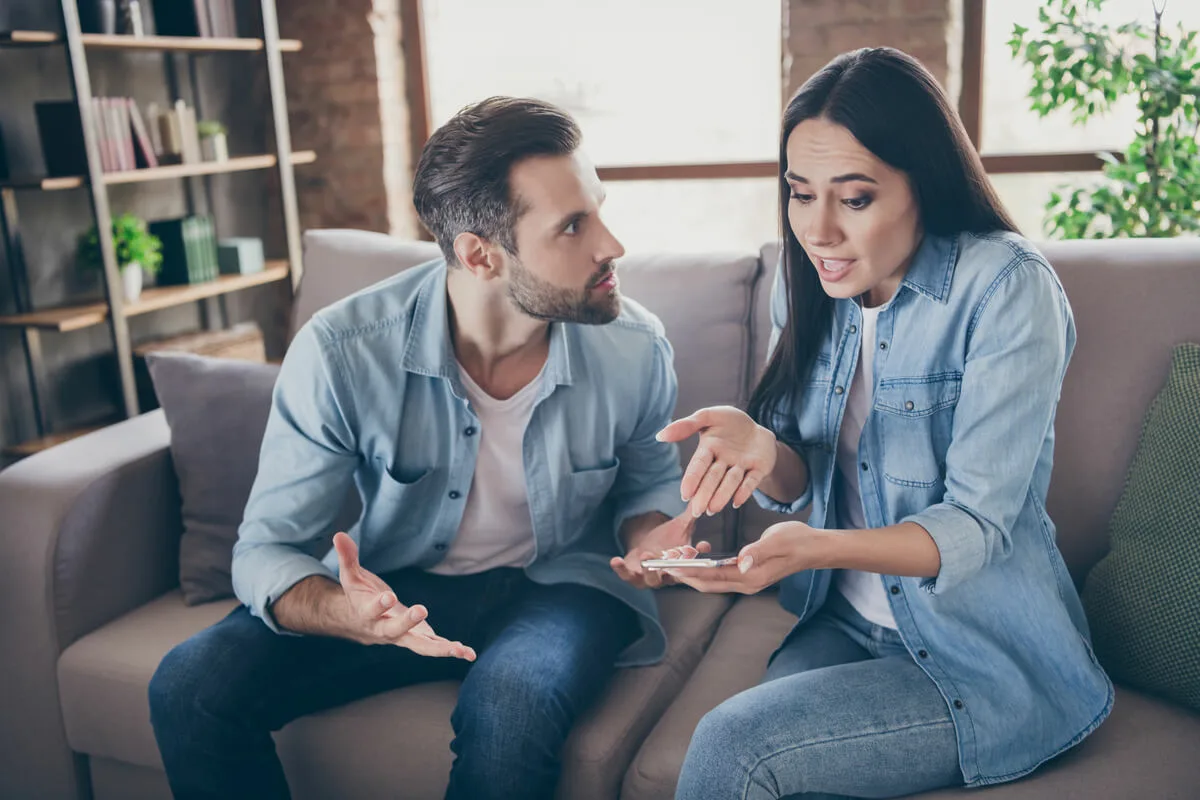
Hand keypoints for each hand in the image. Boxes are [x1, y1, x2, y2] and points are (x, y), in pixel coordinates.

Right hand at [333, 533, 475, 659]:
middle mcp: (384, 630)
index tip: (388, 596)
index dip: (379, 605)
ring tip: (460, 650)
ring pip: (419, 646)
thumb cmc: (357, 597)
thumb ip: (348, 558)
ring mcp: (402, 637)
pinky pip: (434, 646)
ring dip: (440, 649)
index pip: (371, 610)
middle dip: (407, 622)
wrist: (359, 624)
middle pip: (395, 630)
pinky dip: (451, 650)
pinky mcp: (417, 638)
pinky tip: (469, 653)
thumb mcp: (351, 577)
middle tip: (422, 609)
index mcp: (366, 614)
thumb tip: (339, 534)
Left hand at [610, 509, 710, 588]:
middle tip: (671, 555)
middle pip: (674, 575)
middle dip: (672, 566)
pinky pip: (627, 576)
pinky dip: (621, 569)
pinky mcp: (633, 576)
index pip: (696, 561)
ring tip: (646, 555)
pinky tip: (615, 560)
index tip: (703, 544)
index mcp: (684, 564)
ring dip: (649, 568)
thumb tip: (701, 499)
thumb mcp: (680, 526)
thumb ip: (691, 516)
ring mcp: (650, 578)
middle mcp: (669, 575)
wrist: (646, 546)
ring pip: (651, 579)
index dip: (700, 554)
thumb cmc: (668, 539)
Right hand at [657, 406, 776, 517]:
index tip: (685, 494)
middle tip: (698, 511)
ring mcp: (742, 466)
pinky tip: (737, 502)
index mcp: (709, 449)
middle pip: (713, 478)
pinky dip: (745, 491)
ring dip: (722, 495)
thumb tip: (659, 435)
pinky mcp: (759, 469)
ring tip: (713, 509)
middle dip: (705, 493)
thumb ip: (686, 425)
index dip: (692, 479)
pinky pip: (752, 480)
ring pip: (731, 481)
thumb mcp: (709, 416)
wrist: (758, 429)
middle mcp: (724, 462)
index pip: (698, 465)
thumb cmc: (731, 423)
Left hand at [663, 521, 823, 594]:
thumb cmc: (797, 540)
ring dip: (691, 571)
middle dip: (684, 572)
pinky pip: (719, 576)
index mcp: (751, 577)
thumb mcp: (778, 540)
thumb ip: (757, 551)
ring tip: (675, 556)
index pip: (712, 576)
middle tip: (664, 559)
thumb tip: (740, 562)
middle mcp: (746, 583)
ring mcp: (746, 581)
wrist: (814, 548)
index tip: (670, 564)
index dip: (689, 570)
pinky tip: (695, 556)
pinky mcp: (747, 575)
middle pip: (707, 583)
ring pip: (711, 581)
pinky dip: (703, 568)